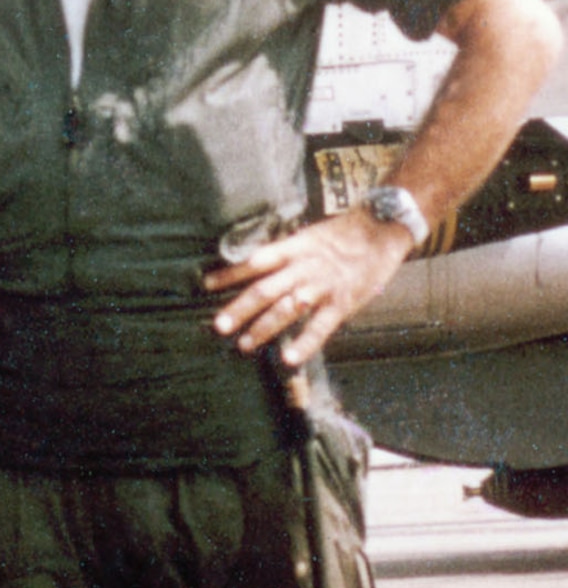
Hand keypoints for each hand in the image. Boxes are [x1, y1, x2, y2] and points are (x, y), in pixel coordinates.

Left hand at [205, 209, 413, 364]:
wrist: (381, 229)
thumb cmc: (341, 235)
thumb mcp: (307, 237)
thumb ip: (284, 254)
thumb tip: (255, 265)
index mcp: (291, 249)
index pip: (253, 262)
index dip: (229, 274)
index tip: (206, 285)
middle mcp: (301, 268)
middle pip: (264, 289)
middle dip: (240, 308)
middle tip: (219, 326)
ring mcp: (321, 286)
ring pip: (287, 309)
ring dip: (264, 328)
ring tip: (244, 344)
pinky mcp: (342, 303)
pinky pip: (320, 326)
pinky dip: (304, 343)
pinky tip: (289, 358)